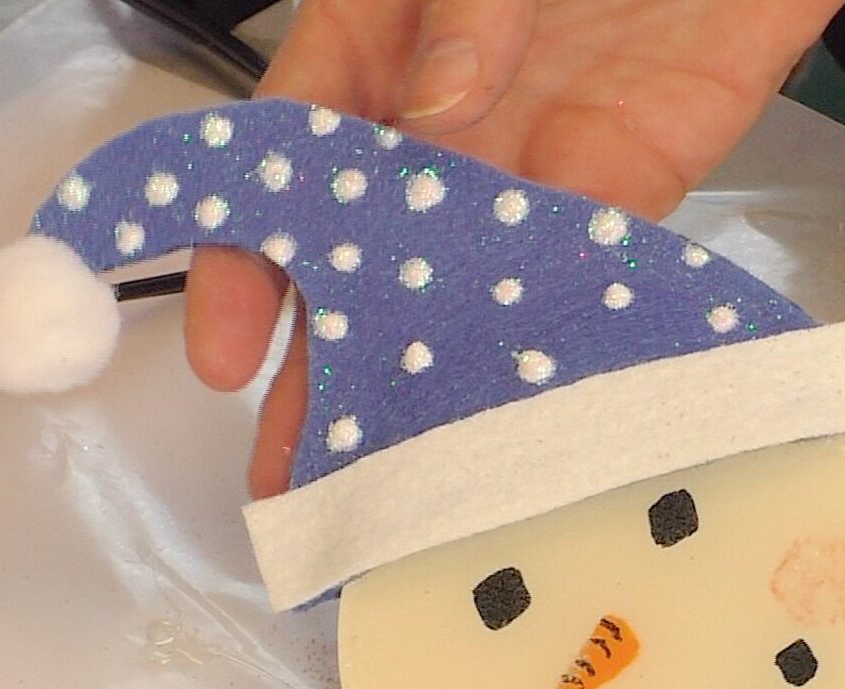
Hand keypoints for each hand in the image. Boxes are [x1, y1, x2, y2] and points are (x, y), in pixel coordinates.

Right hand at [183, 0, 844, 497]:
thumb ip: (458, 8)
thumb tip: (437, 115)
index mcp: (372, 51)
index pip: (287, 170)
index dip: (246, 264)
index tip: (222, 352)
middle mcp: (436, 130)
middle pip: (365, 266)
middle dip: (328, 374)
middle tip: (296, 480)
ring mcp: (527, 170)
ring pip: (460, 295)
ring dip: (427, 390)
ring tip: (393, 485)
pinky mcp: (621, 190)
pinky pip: (575, 279)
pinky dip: (544, 346)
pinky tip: (512, 423)